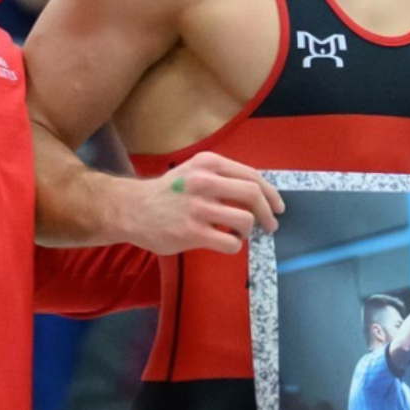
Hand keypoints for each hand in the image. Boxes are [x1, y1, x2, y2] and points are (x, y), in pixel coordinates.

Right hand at [126, 151, 282, 254]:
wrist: (131, 209)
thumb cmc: (168, 192)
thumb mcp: (193, 170)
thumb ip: (222, 176)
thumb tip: (259, 193)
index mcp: (209, 163)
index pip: (252, 176)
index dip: (270, 193)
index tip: (277, 206)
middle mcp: (204, 182)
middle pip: (253, 195)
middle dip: (268, 213)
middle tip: (271, 225)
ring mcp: (198, 208)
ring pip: (245, 220)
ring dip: (248, 230)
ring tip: (238, 234)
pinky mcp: (192, 232)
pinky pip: (230, 242)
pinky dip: (234, 245)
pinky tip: (225, 242)